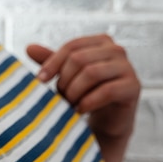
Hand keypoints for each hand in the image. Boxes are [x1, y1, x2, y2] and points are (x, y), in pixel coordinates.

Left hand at [27, 34, 140, 161]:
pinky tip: (80, 111)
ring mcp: (127, 67)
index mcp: (101, 42)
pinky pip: (107, 91)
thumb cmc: (87, 93)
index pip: (71, 47)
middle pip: (80, 59)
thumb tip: (29, 47)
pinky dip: (88, 102)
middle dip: (65, 81)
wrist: (109, 120)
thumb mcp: (67, 76)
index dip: (53, 63)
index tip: (39, 81)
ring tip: (68, 104)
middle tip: (60, 98)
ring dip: (75, 92)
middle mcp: (116, 50)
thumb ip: (51, 61)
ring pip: (92, 73)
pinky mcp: (133, 87)